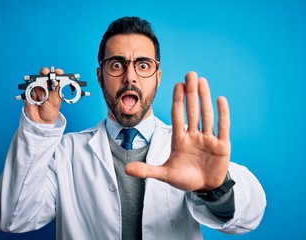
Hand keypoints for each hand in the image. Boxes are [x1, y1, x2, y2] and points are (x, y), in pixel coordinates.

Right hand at [24, 67, 63, 123]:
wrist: (41, 121)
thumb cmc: (50, 111)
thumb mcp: (55, 102)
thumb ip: (55, 91)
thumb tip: (57, 82)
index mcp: (54, 87)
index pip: (56, 77)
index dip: (57, 73)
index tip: (58, 72)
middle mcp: (45, 86)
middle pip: (44, 75)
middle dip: (45, 72)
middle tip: (46, 72)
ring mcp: (36, 88)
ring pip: (35, 80)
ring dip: (37, 81)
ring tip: (40, 86)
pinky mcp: (28, 92)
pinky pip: (27, 89)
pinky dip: (29, 90)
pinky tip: (33, 96)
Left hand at [125, 71, 230, 190]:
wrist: (204, 188)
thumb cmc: (184, 178)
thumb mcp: (165, 174)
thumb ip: (147, 170)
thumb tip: (126, 169)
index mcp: (179, 140)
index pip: (177, 116)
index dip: (177, 101)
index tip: (177, 84)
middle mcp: (194, 136)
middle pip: (191, 111)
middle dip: (191, 93)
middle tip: (190, 74)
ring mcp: (208, 140)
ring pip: (206, 115)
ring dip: (204, 98)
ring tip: (202, 81)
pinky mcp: (222, 146)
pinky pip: (222, 127)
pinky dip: (222, 114)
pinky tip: (220, 99)